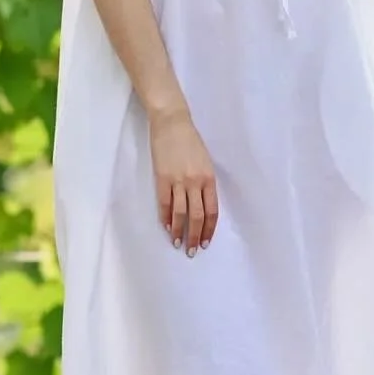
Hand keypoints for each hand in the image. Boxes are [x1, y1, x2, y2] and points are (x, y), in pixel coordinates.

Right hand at [149, 107, 218, 255]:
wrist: (172, 123)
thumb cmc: (190, 141)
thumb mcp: (205, 162)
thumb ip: (204, 182)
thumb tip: (201, 204)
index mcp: (209, 178)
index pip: (211, 211)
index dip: (208, 229)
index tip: (205, 242)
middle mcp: (195, 182)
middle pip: (196, 216)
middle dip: (195, 236)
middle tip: (192, 251)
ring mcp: (178, 181)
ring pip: (180, 213)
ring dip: (179, 231)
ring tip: (178, 244)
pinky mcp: (162, 178)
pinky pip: (164, 203)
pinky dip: (165, 217)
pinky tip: (166, 227)